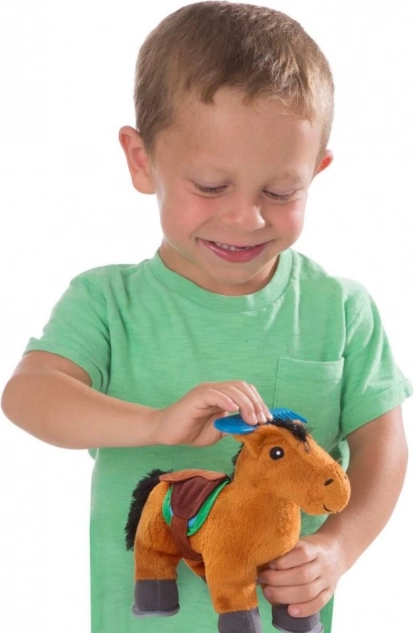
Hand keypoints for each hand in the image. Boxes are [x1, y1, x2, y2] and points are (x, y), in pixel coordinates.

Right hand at [151, 381, 272, 446]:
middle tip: (261, 420)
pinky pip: (214, 394)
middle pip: (242, 387)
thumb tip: (252, 427)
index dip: (258, 403)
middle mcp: (215, 390)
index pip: (246, 391)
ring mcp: (206, 391)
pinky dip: (226, 400)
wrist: (166, 433)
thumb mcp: (218, 432)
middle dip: (256, 403)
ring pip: (231, 389)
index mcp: (222, 395)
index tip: (266, 419)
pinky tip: (234, 410)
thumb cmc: (190, 431)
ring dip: (246, 404)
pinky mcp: (196, 397)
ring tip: (251, 419)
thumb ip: (233, 427)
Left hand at [258, 534, 346, 617]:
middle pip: (303, 575)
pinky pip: (318, 604)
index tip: (269, 564)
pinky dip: (304, 609)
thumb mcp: (300, 541)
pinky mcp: (329, 593)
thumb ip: (286, 550)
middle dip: (279, 580)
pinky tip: (290, 611)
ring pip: (309, 591)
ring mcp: (327, 580)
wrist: (337, 552)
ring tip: (268, 594)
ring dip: (286, 595)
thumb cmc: (310, 547)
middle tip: (263, 580)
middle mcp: (322, 565)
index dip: (284, 561)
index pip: (301, 554)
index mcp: (315, 548)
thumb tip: (261, 561)